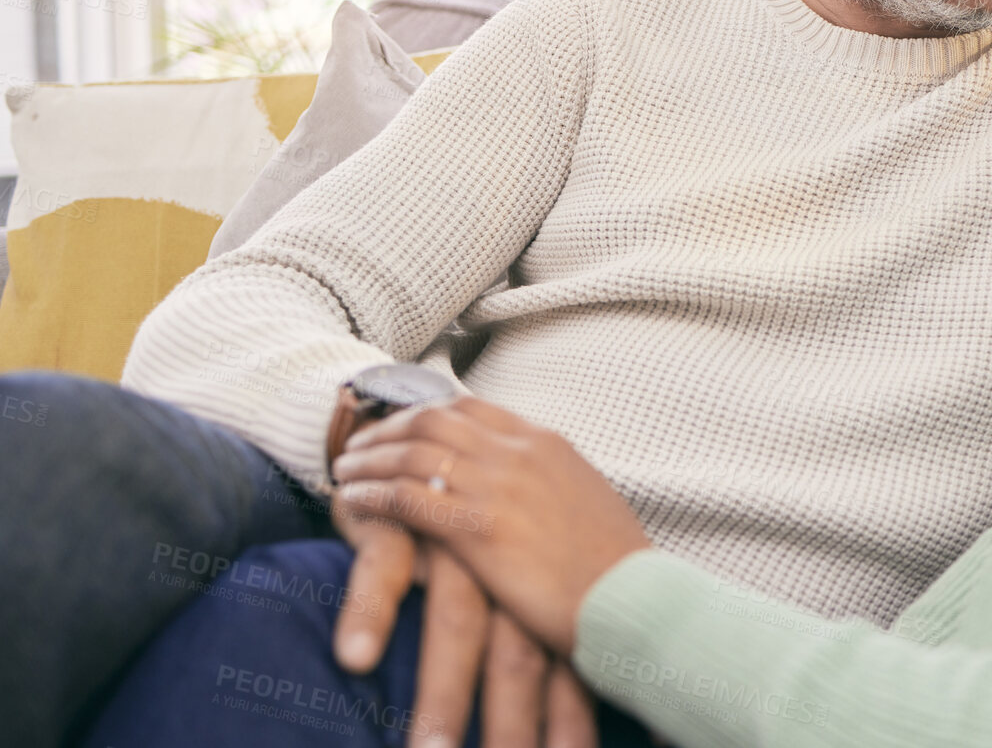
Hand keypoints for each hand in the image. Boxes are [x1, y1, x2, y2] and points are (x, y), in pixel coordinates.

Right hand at [331, 485, 598, 746]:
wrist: (416, 450)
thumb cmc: (470, 533)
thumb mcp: (513, 576)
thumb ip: (539, 632)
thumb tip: (594, 691)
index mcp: (540, 579)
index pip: (566, 659)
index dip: (574, 718)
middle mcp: (505, 563)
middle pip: (518, 653)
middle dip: (516, 723)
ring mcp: (453, 543)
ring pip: (455, 622)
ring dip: (445, 696)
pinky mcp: (397, 524)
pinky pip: (383, 572)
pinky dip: (369, 613)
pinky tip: (357, 658)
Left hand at [332, 398, 651, 654]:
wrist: (633, 599)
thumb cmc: (616, 566)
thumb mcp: (588, 501)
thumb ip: (554, 483)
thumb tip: (538, 488)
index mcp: (546, 443)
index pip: (470, 407)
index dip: (425, 413)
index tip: (400, 426)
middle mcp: (519, 452)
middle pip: (433, 420)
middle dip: (388, 429)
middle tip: (359, 444)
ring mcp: (498, 486)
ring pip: (413, 451)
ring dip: (371, 458)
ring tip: (344, 470)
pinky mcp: (479, 529)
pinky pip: (409, 498)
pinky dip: (374, 495)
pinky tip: (353, 501)